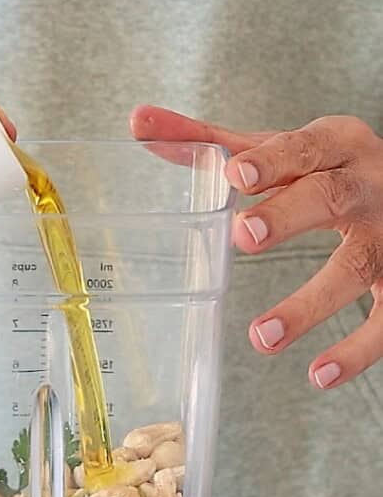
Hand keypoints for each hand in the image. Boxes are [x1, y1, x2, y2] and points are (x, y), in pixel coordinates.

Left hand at [132, 105, 382, 388]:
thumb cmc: (326, 169)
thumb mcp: (278, 150)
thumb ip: (208, 140)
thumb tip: (137, 123)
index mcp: (336, 147)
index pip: (306, 147)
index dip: (275, 160)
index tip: (237, 174)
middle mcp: (368, 186)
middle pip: (331, 197)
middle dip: (289, 214)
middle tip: (244, 235)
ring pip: (355, 267)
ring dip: (309, 303)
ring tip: (262, 337)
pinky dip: (356, 350)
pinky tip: (319, 373)